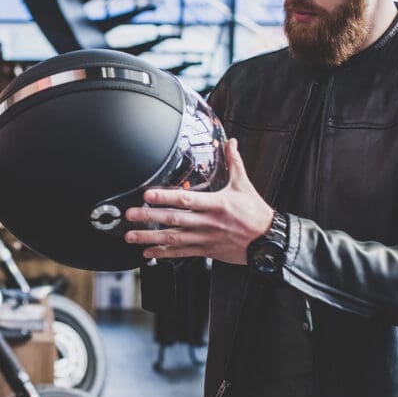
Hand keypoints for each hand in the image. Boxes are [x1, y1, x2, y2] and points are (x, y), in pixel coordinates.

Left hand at [123, 139, 273, 264]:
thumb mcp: (244, 185)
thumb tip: (231, 143)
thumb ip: (234, 163)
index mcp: (217, 204)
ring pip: (174, 239)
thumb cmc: (255, 213)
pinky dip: (164, 253)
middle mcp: (208, 222)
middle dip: (149, 218)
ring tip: (131, 237)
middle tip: (130, 215)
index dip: (166, 197)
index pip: (186, 199)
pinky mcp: (206, 250)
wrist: (267, 241)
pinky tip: (148, 253)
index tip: (148, 195)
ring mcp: (205, 238)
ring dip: (150, 238)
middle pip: (174, 220)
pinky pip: (181, 253)